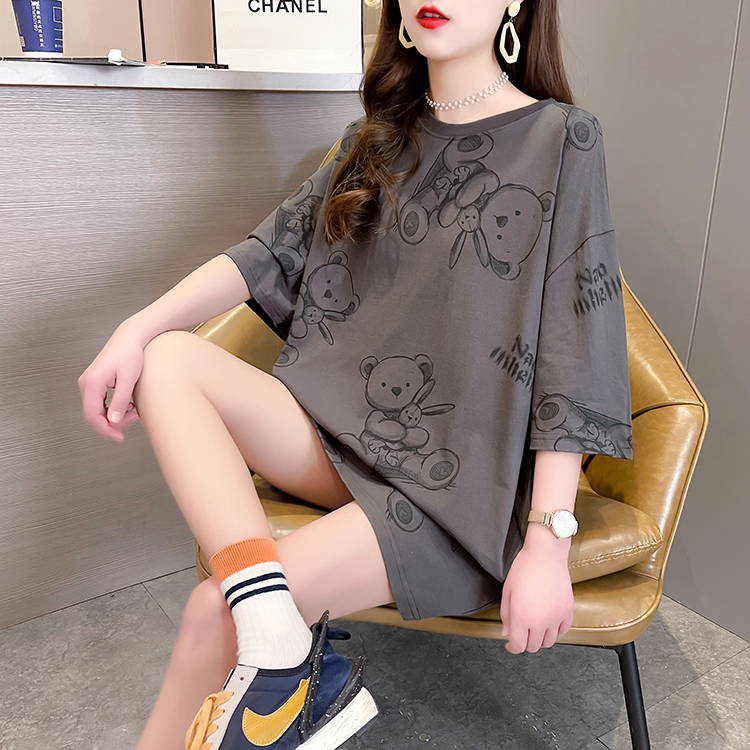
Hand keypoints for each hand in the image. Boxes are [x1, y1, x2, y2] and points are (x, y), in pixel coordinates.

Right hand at [77, 321, 146, 441]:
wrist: (129, 337)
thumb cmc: (130, 353)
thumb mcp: (128, 379)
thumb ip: (120, 401)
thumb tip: (114, 421)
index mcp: (92, 383)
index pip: (92, 415)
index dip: (106, 429)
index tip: (119, 437)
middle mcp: (86, 383)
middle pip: (93, 414)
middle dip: (112, 422)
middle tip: (132, 419)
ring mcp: (89, 382)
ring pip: (97, 409)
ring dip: (114, 415)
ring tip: (132, 411)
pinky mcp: (95, 382)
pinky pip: (100, 402)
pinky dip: (112, 407)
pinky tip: (127, 405)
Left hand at [499, 525, 573, 653]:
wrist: (546, 554)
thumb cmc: (524, 568)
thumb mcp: (508, 591)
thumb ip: (506, 615)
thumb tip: (507, 633)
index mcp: (522, 616)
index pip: (518, 645)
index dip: (512, 647)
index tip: (510, 645)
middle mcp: (540, 620)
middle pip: (533, 647)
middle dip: (525, 643)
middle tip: (521, 633)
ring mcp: (556, 617)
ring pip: (549, 642)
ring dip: (540, 639)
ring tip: (535, 628)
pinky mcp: (568, 611)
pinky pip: (563, 631)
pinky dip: (555, 631)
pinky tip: (548, 622)